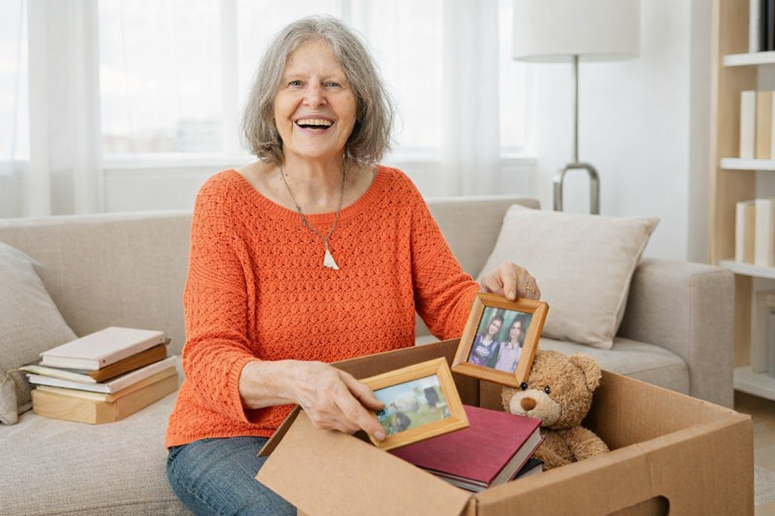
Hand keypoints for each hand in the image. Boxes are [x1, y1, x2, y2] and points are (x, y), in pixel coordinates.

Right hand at [240, 360, 385, 440]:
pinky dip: (345, 422)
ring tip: (347, 404)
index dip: (369, 424)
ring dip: (355, 422)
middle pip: (354, 423)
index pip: (354, 412)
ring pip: (349, 428)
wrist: (295, 382)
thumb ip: (363, 392)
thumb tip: (379, 406)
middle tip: (365, 407)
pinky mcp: (319, 425)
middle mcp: (326, 407)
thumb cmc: (321, 375)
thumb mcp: (344, 375)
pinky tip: (337, 409)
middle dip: (365, 420)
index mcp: (333, 391)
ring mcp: (321, 418)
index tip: (381, 434)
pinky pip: (340, 429)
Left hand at [480, 261, 540, 300]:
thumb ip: (493, 288)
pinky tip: (519, 301)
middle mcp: (521, 271)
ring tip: (512, 301)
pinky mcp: (536, 288)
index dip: (510, 288)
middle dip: (513, 299)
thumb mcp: (487, 283)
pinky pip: (535, 299)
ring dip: (520, 302)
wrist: (499, 282)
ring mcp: (530, 279)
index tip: (510, 298)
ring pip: (529, 295)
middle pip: (521, 290)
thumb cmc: (492, 282)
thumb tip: (506, 297)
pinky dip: (528, 303)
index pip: (511, 278)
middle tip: (506, 303)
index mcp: (508, 267)